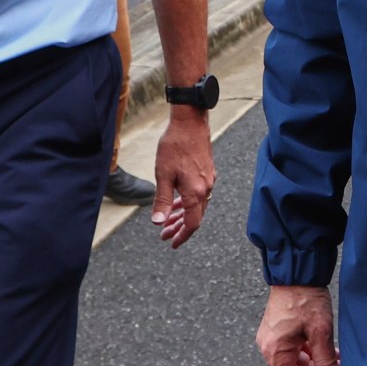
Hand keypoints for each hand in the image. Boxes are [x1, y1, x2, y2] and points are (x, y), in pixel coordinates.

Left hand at [151, 109, 214, 247]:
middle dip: (179, 227)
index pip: (192, 223)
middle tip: (164, 234)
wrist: (190, 122)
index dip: (181, 235)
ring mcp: (208, 180)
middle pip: (195, 216)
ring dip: (183, 215)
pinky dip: (188, 202)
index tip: (171, 242)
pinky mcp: (207, 172)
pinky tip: (178, 200)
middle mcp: (205, 188)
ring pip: (197, 205)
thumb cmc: (174, 146)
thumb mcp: (163, 175)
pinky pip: (199, 194)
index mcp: (195, 192)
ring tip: (169, 219)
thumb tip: (158, 222)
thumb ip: (162, 200)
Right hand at [257, 285, 343, 365]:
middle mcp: (271, 350)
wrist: (298, 270)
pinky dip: (315, 360)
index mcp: (275, 352)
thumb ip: (326, 364)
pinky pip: (299, 355)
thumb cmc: (305, 297)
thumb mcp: (320, 332)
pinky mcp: (284, 334)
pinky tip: (333, 358)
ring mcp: (277, 342)